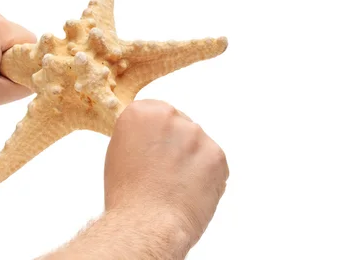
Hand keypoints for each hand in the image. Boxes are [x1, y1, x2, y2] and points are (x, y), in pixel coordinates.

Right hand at [104, 99, 228, 247]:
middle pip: (179, 125)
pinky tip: (191, 192)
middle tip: (165, 173)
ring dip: (192, 160)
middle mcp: (170, 116)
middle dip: (176, 145)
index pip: (156, 112)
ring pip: (198, 145)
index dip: (156, 135)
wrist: (146, 224)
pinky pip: (214, 163)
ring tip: (176, 187)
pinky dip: (207, 177)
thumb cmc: (127, 196)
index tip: (153, 151)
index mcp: (141, 112)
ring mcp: (196, 135)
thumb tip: (153, 137)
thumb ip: (138, 136)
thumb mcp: (119, 153)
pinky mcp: (217, 155)